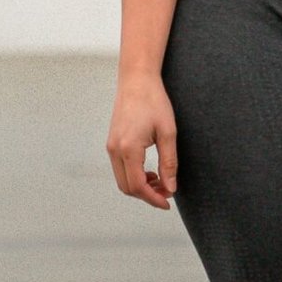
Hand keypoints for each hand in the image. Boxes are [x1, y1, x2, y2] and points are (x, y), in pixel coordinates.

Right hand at [106, 70, 178, 210]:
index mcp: (128, 148)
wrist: (137, 80)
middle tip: (167, 191)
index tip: (168, 202)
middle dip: (147, 195)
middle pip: (127, 187)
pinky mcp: (112, 143)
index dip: (153, 198)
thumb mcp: (168, 132)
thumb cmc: (154, 102)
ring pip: (122, 180)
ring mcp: (111, 147)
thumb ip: (169, 163)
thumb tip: (171, 188)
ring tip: (160, 180)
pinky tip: (149, 170)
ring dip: (140, 186)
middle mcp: (115, 150)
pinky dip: (134, 176)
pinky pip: (120, 169)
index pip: (137, 186)